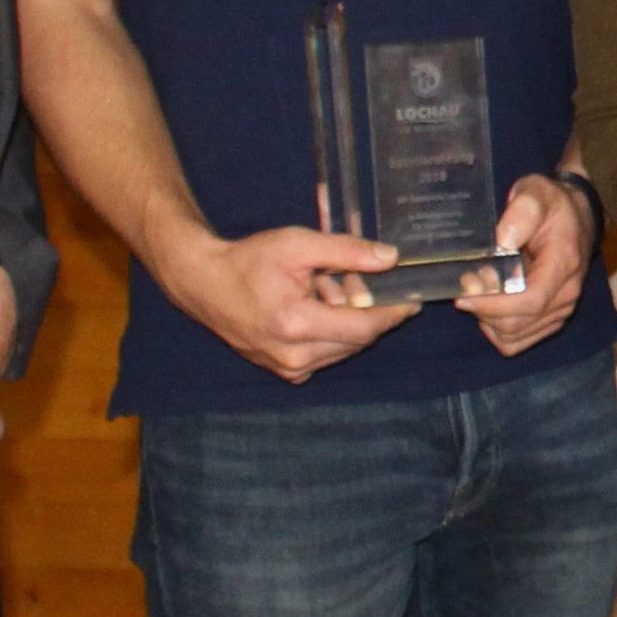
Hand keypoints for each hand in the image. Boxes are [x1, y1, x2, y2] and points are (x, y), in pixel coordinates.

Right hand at [162, 222, 416, 382]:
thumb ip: (346, 252)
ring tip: (327, 288)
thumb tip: (391, 258)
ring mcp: (288, 368)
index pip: (366, 328)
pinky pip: (326, 355)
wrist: (203, 283)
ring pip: (344, 348)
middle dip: (367, 310)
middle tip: (356, 278)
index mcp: (298, 324)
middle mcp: (295, 355)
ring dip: (348, 320)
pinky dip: (331, 333)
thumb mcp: (298, 244)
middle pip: (358, 339)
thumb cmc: (248, 261)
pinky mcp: (285, 371)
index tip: (413, 297)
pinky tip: (315, 307)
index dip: (393, 312)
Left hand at [452, 173, 591, 353]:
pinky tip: (491, 307)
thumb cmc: (552, 205)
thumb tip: (503, 243)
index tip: (464, 293)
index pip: (530, 300)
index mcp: (563, 265)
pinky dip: (498, 331)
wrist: (578, 217)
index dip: (493, 304)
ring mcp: (561, 310)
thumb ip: (522, 212)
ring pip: (515, 337)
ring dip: (488, 321)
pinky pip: (518, 342)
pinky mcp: (552, 320)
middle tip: (466, 286)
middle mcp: (566, 294)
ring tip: (479, 294)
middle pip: (518, 323)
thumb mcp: (537, 192)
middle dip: (484, 310)